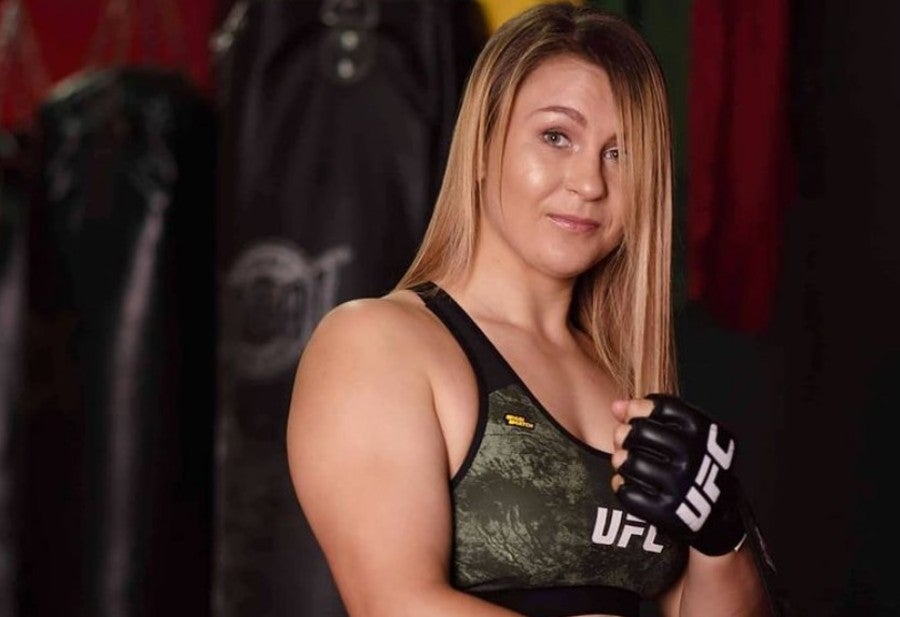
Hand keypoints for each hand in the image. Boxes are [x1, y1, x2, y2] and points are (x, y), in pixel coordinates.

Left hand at [610, 394, 745, 555]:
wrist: (715, 511)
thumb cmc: (693, 462)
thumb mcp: (687, 433)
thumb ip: (652, 413)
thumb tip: (617, 406)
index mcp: (703, 432)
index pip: (660, 407)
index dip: (638, 408)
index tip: (632, 416)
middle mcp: (693, 457)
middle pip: (639, 432)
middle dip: (625, 433)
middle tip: (625, 440)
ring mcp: (679, 486)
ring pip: (628, 461)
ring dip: (620, 459)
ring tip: (624, 461)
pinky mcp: (666, 511)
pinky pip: (626, 491)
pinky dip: (621, 484)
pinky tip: (628, 481)